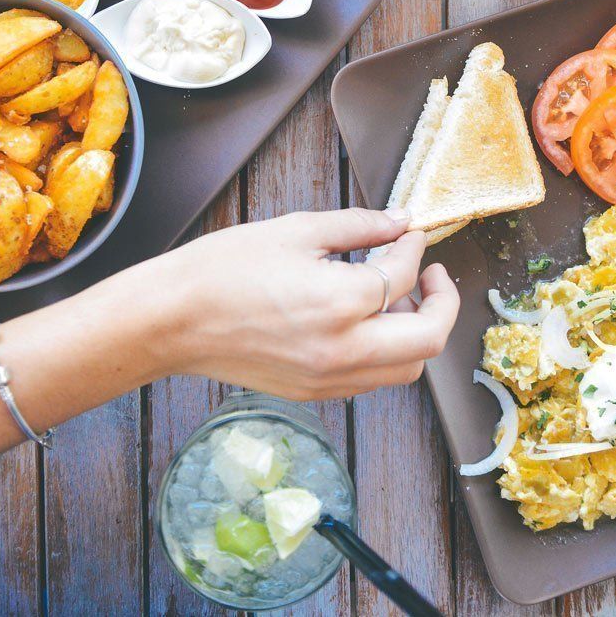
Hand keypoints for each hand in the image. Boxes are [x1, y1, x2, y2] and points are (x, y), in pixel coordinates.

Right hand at [147, 208, 459, 400]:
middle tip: (432, 275)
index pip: (403, 276)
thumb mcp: (296, 230)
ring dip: (416, 333)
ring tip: (398, 299)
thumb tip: (399, 222)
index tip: (410, 233)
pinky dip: (385, 352)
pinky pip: (372, 380)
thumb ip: (358, 226)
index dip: (414, 248)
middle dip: (442, 302)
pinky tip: (366, 322)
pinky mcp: (314, 393)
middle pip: (429, 339)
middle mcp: (343, 350)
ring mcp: (329, 379)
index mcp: (340, 303)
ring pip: (406, 369)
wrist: (173, 319)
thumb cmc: (223, 269)